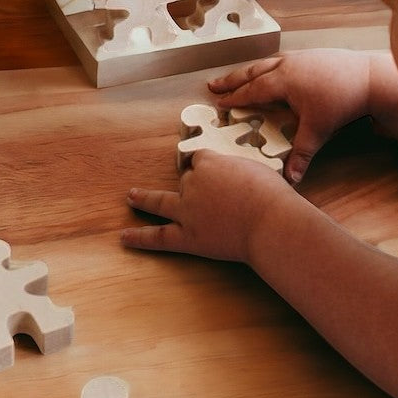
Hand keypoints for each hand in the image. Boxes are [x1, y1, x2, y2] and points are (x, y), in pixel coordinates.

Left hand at [121, 150, 291, 262]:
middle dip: (191, 184)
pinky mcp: (187, 236)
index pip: (200, 160)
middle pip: (185, 180)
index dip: (206, 167)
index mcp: (210, 164)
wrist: (271, 222)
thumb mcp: (258, 170)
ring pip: (161, 201)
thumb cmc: (273, 196)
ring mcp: (187, 210)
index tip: (211, 172)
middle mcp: (193, 184)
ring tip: (131, 197)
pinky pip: (159, 237)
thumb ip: (241, 172)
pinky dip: (139, 238)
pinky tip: (124, 238)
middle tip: (189, 186)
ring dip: (144, 199)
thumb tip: (242, 178)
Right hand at [208, 49, 372, 182]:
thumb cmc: (344, 101)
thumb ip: (301, 153)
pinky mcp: (311, 54)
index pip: (251, 91)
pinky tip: (271, 68)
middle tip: (213, 84)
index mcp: (282, 82)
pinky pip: (281, 59)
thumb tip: (291, 179)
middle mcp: (286, 66)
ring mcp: (299, 57)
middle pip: (251, 73)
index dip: (233, 98)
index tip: (219, 103)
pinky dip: (269, 65)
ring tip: (238, 75)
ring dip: (249, 70)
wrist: (372, 77)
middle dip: (231, 80)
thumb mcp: (319, 130)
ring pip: (266, 63)